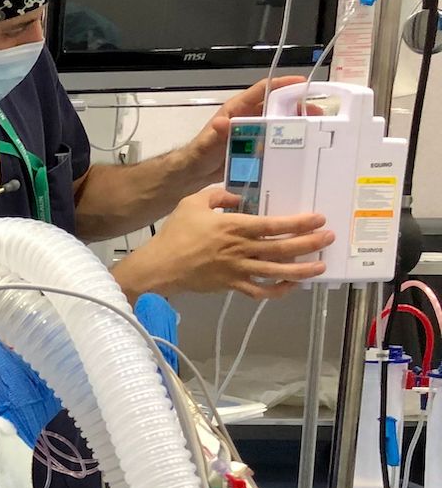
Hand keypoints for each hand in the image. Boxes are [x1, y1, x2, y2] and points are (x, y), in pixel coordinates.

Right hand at [121, 186, 332, 300]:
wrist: (160, 266)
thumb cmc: (176, 233)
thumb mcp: (193, 203)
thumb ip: (218, 195)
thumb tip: (239, 198)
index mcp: (233, 226)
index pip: (273, 224)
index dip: (298, 222)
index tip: (318, 219)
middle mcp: (241, 249)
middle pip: (282, 248)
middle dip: (309, 243)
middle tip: (328, 238)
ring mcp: (238, 270)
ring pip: (277, 271)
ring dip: (302, 270)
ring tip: (320, 266)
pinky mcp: (232, 285)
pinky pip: (260, 292)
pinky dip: (278, 291)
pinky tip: (291, 285)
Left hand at [179, 76, 304, 182]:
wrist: (195, 172)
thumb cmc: (200, 153)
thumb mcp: (208, 142)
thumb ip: (216, 133)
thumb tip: (222, 122)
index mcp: (237, 109)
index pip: (262, 90)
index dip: (281, 84)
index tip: (301, 82)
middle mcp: (248, 115)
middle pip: (276, 104)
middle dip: (297, 104)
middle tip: (316, 112)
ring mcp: (253, 129)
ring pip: (279, 120)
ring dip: (296, 121)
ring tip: (314, 126)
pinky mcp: (256, 143)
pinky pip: (275, 137)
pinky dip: (288, 138)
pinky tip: (301, 144)